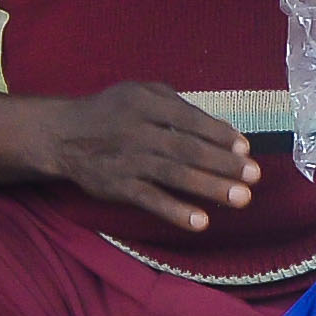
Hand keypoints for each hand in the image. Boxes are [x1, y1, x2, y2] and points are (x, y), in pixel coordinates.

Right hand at [36, 81, 260, 234]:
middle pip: (186, 148)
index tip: (245, 149)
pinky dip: (175, 211)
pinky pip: (150, 200)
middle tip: (254, 176)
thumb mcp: (140, 93)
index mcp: (145, 103)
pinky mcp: (118, 186)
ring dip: (210, 187)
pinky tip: (200, 222)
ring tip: (241, 198)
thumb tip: (223, 129)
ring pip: (174, 174)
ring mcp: (127, 160)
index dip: (219, 135)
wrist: (62, 135)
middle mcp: (136, 130)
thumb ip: (178, 107)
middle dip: (223, 163)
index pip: (189, 119)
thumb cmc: (111, 112)